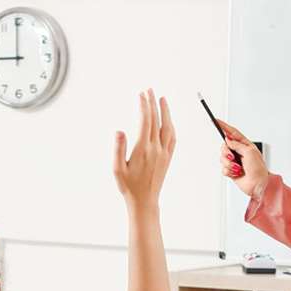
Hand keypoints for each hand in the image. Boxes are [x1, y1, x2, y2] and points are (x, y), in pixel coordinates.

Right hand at [113, 89, 175, 210]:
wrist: (145, 201)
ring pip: (168, 127)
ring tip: (162, 99)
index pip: (145, 121)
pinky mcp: (168, 158)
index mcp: (143, 149)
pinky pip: (173, 138)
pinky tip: (169, 120)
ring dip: (166, 111)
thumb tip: (119, 131)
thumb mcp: (117, 169)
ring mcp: (164, 153)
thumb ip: (118, 149)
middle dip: (153, 103)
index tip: (141, 94)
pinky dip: (171, 126)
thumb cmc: (128, 186)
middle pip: (156, 120)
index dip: (144, 106)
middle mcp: (156, 149)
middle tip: (149, 89)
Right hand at [216, 120, 268, 197]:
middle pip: (224, 146)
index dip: (223, 126)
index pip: (232, 133)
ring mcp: (234, 162)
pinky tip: (236, 173)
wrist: (258, 185)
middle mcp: (239, 152)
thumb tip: (228, 141)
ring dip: (229, 164)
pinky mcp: (231, 171)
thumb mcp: (249, 152)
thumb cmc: (258, 169)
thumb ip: (237, 145)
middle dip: (226, 153)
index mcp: (245, 145)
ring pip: (222, 158)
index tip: (215, 120)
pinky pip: (223, 169)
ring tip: (237, 168)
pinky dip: (229, 171)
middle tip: (232, 157)